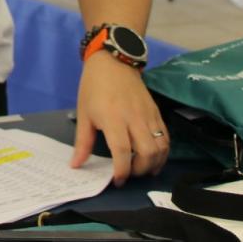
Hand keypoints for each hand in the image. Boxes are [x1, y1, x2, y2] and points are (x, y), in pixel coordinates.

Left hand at [70, 52, 168, 185]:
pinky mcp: (157, 112)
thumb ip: (82, 142)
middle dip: (140, 170)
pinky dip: (163, 152)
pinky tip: (154, 158)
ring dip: (154, 163)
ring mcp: (148, 115)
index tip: (117, 181)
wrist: (113, 61)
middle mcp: (134, 118)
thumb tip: (76, 165)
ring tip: (143, 169)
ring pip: (161, 147)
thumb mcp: (84, 113)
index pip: (122, 151)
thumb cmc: (94, 87)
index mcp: (113, 118)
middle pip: (147, 152)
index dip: (122, 171)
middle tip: (129, 173)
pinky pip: (166, 137)